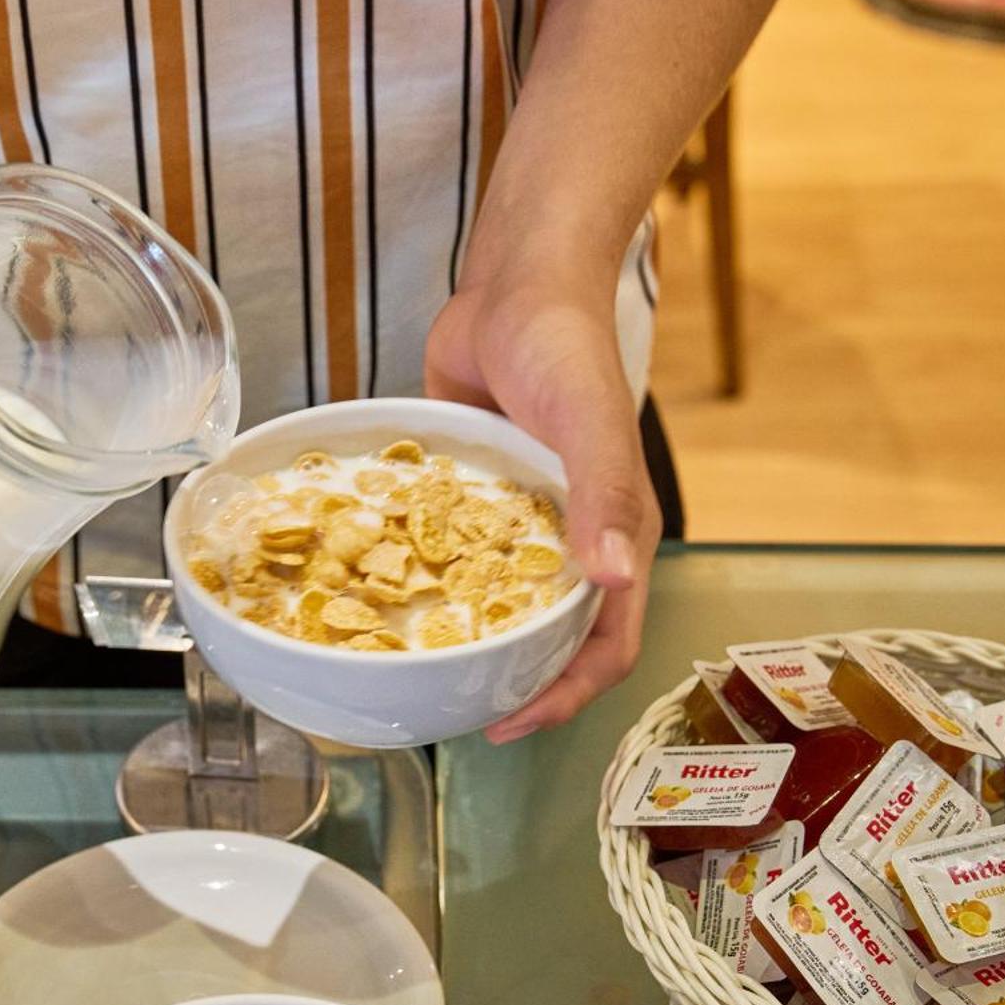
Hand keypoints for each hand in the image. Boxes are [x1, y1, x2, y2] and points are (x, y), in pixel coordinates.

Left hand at [424, 276, 658, 742]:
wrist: (519, 282)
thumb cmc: (566, 344)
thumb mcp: (588, 419)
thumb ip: (604, 494)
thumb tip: (612, 576)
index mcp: (618, 535)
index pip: (606, 645)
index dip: (568, 695)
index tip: (512, 721)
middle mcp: (575, 538)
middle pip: (553, 638)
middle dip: (514, 682)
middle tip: (454, 711)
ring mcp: (526, 521)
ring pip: (502, 602)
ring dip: (471, 640)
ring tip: (417, 669)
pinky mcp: (480, 496)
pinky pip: (457, 552)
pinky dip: (431, 580)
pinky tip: (385, 596)